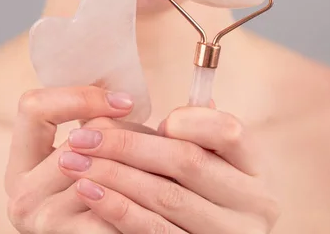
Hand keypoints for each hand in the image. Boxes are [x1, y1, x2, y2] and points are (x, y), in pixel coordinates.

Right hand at [4, 86, 155, 232]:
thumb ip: (100, 129)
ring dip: (141, 167)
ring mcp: (41, 218)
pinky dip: (139, 201)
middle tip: (162, 140)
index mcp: (21, 162)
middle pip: (77, 140)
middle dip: (126, 137)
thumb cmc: (99, 201)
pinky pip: (111, 210)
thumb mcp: (85, 161)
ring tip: (168, 163)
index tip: (126, 102)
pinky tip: (161, 197)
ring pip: (99, 172)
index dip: (80, 97)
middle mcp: (21, 191)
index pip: (33, 108)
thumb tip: (138, 97)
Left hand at [58, 106, 280, 232]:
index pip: (229, 131)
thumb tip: (157, 107)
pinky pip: (153, 230)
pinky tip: (90, 191)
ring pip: (166, 197)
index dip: (189, 120)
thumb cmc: (201, 190)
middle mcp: (253, 203)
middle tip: (83, 137)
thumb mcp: (209, 160)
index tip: (152, 118)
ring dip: (114, 175)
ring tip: (75, 161)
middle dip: (128, 145)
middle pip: (188, 162)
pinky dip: (118, 208)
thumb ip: (193, 133)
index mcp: (254, 167)